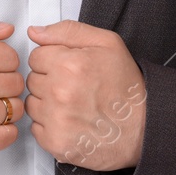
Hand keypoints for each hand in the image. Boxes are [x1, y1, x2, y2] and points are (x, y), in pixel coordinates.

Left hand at [25, 20, 146, 170]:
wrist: (143, 128)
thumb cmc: (126, 86)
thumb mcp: (106, 43)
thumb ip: (67, 31)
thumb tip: (35, 32)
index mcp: (69, 64)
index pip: (35, 56)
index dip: (53, 60)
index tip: (69, 68)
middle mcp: (59, 93)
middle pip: (32, 80)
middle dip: (49, 81)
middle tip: (74, 86)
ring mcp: (56, 120)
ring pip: (32, 104)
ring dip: (46, 103)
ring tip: (73, 104)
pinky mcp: (56, 143)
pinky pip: (35, 128)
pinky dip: (49, 125)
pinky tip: (70, 121)